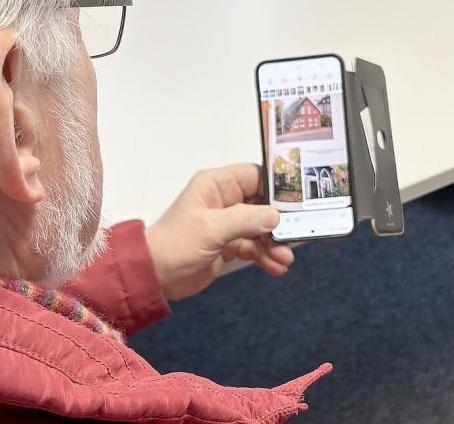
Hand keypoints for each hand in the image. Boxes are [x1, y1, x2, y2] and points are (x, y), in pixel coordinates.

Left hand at [144, 163, 294, 300]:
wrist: (155, 277)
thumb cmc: (174, 245)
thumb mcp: (211, 229)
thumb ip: (245, 219)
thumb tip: (275, 216)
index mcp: (216, 185)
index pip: (255, 176)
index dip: (277, 187)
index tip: (298, 201)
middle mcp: (224, 201)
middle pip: (263, 204)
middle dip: (280, 221)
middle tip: (295, 235)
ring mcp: (227, 224)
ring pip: (261, 228)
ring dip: (274, 243)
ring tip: (284, 258)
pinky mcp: (228, 245)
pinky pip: (254, 246)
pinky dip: (265, 256)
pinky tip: (275, 267)